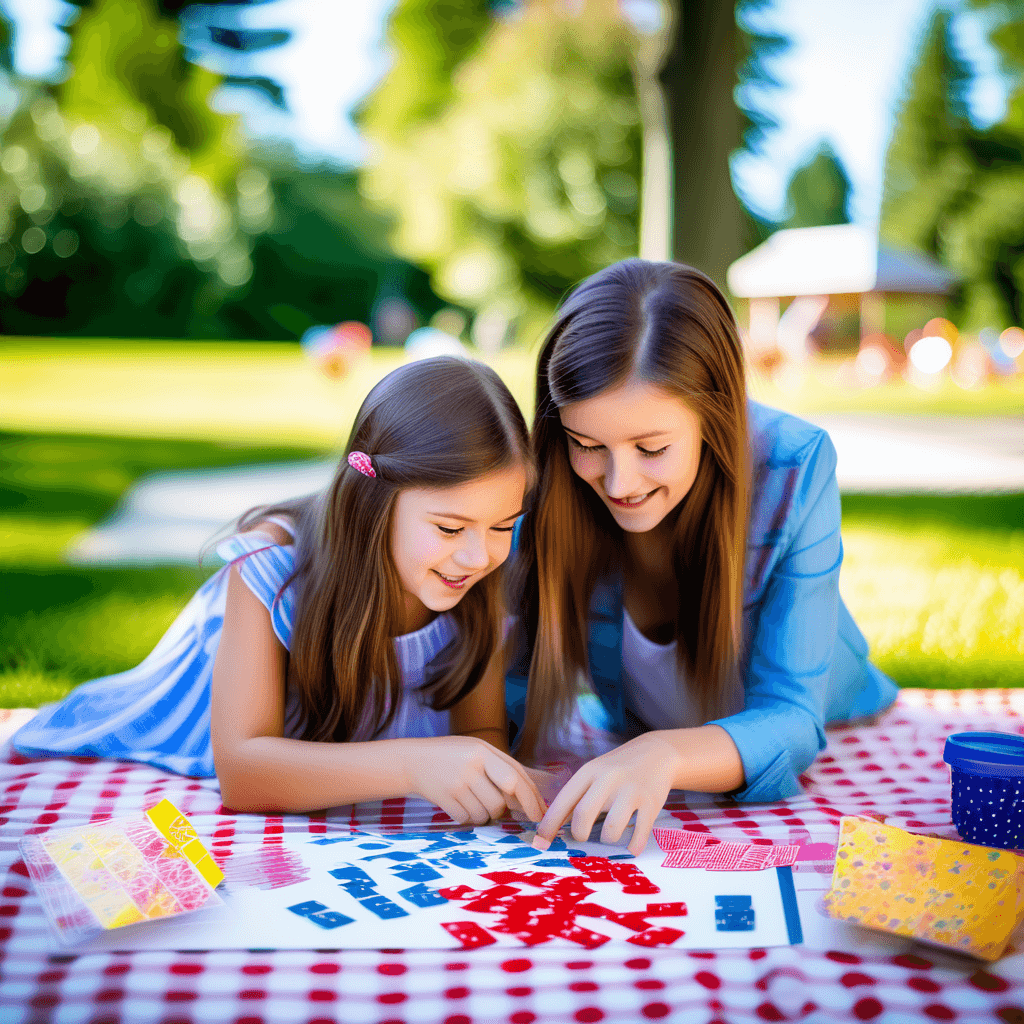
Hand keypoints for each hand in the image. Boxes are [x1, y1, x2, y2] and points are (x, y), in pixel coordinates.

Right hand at [403, 737, 546, 825]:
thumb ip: (503, 768)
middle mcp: (470, 766)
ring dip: (485, 813)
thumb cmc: (453, 756)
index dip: (530, 799)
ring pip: (485, 814)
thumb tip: (529, 798)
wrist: (412, 761)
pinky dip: (468, 817)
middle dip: (507, 810)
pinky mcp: (444, 799)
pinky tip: (460, 803)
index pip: (514, 778)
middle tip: (508, 811)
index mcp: (482, 751)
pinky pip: (468, 819)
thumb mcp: (477, 750)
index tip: (539, 814)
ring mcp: (456, 783)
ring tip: (474, 798)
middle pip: (500, 802)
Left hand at [533, 733, 681, 854]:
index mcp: (589, 771)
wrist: (657, 753)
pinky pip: (638, 835)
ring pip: (611, 830)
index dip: (549, 825)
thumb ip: (576, 796)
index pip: (563, 801)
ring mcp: (631, 791)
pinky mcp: (651, 803)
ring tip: (609, 835)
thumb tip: (552, 827)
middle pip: (583, 816)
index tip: (540, 843)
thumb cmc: (618, 768)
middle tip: (582, 836)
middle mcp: (609, 779)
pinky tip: (630, 846)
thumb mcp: (594, 773)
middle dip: (579, 835)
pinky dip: (632, 847)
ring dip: (607, 840)